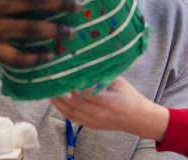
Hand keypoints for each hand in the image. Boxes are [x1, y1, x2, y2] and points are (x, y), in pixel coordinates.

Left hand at [50, 77, 169, 141]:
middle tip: (50, 81)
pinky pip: (72, 118)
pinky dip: (63, 109)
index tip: (64, 73)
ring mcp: (94, 122)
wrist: (138, 119)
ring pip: (70, 113)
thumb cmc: (130, 97)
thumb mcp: (119, 82)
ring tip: (49, 90)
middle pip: (74, 104)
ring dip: (58, 102)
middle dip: (60, 93)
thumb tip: (87, 62)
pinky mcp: (91, 126)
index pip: (85, 92)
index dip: (73, 83)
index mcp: (108, 101)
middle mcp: (100, 113)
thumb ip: (103, 74)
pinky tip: (57, 101)